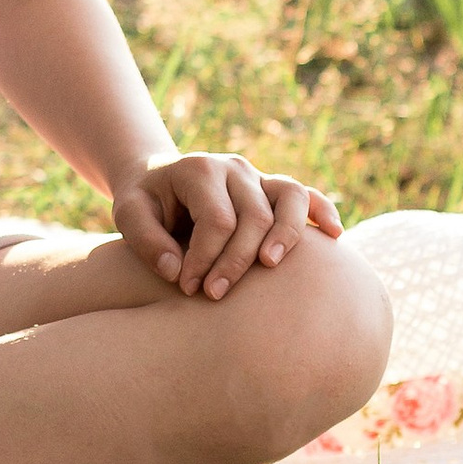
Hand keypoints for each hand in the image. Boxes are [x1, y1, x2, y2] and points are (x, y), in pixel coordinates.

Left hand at [113, 153, 344, 302]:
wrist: (157, 180)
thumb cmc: (144, 202)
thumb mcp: (129, 214)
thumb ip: (146, 242)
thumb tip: (177, 272)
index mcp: (199, 169)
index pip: (216, 219)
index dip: (204, 258)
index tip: (187, 288)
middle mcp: (234, 168)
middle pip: (253, 216)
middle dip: (236, 261)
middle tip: (214, 295)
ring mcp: (257, 176)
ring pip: (288, 199)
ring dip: (286, 235)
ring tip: (270, 266)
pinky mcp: (272, 189)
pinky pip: (306, 195)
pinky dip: (323, 212)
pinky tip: (334, 236)